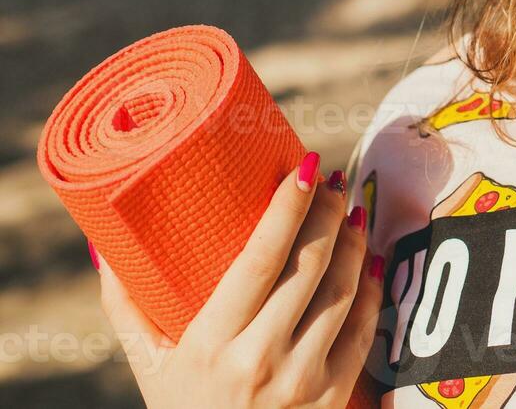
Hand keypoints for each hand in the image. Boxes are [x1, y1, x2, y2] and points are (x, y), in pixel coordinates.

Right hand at [94, 153, 383, 408]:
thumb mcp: (150, 365)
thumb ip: (128, 306)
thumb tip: (106, 246)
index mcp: (209, 344)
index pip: (260, 260)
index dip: (288, 209)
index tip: (305, 168)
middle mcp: (258, 360)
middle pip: (308, 268)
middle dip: (327, 214)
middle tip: (332, 181)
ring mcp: (301, 380)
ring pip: (342, 292)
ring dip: (353, 244)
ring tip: (350, 211)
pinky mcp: (333, 396)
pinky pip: (364, 329)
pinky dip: (371, 288)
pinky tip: (368, 260)